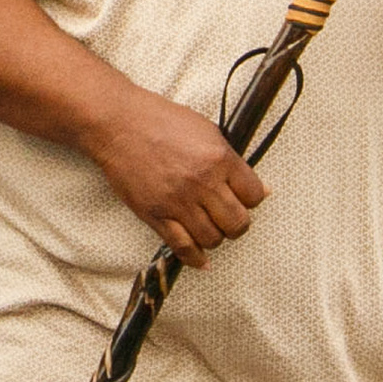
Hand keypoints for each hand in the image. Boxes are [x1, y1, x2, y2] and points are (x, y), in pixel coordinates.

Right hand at [75, 82, 266, 267]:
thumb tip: (262, 190)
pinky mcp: (156, 214)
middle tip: (227, 217)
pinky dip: (195, 258)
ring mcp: (178, 201)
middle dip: (237, 224)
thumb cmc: (161, 121)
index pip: (254, 196)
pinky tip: (201, 260)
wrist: (119, 124)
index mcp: (219, 158)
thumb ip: (233, 161)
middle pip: (238, 223)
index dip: (251, 200)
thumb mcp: (207, 131)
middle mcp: (202, 182)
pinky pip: (183, 247)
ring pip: (213, 239)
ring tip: (207, 227)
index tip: (242, 199)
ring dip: (214, 237)